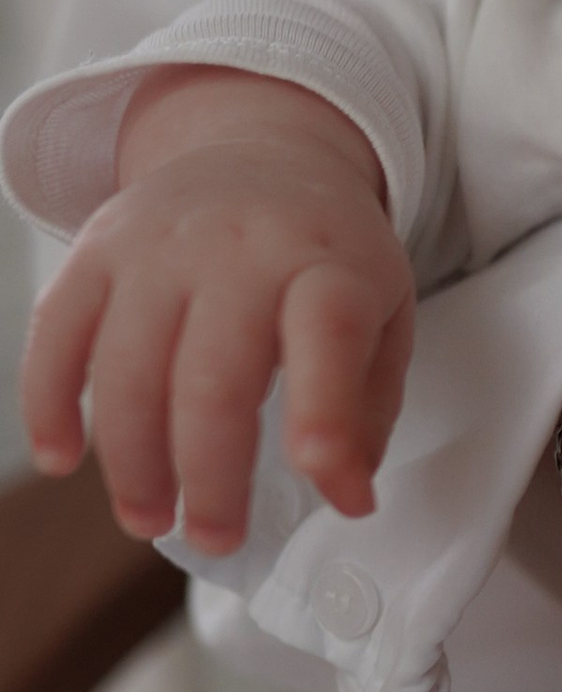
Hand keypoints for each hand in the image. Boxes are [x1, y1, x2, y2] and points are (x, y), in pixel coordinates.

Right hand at [20, 67, 411, 555]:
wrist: (261, 153)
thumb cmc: (327, 260)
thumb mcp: (382, 318)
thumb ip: (368, 410)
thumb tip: (350, 498)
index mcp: (328, 264)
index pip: (327, 334)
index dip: (323, 410)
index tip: (319, 477)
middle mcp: (240, 249)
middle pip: (213, 375)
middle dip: (210, 475)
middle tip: (216, 538)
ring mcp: (159, 247)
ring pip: (126, 367)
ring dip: (131, 461)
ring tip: (150, 520)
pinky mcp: (95, 251)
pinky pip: (57, 332)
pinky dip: (50, 403)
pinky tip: (63, 458)